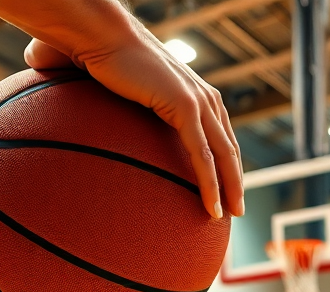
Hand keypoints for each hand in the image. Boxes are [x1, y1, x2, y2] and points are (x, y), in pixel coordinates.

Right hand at [23, 30, 242, 219]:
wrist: (100, 36)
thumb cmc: (102, 61)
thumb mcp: (123, 95)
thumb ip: (124, 116)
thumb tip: (93, 139)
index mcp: (194, 93)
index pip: (220, 135)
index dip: (226, 165)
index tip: (226, 190)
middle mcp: (203, 96)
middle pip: (228, 148)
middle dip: (234, 182)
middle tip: (235, 211)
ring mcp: (197, 101)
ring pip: (222, 156)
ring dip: (228, 189)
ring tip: (227, 216)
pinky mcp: (184, 107)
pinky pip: (202, 156)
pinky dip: (209, 184)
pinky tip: (211, 208)